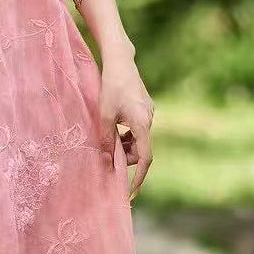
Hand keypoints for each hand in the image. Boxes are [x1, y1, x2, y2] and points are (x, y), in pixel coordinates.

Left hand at [97, 54, 154, 199]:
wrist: (120, 61)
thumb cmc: (110, 86)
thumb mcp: (104, 115)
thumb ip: (107, 140)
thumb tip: (108, 162)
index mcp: (142, 124)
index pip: (145, 158)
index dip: (139, 178)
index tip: (131, 192)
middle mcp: (149, 120)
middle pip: (141, 150)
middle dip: (126, 157)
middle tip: (107, 155)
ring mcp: (148, 114)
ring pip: (139, 140)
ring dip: (125, 145)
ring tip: (108, 137)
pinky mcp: (144, 109)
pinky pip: (138, 130)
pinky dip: (127, 135)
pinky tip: (115, 127)